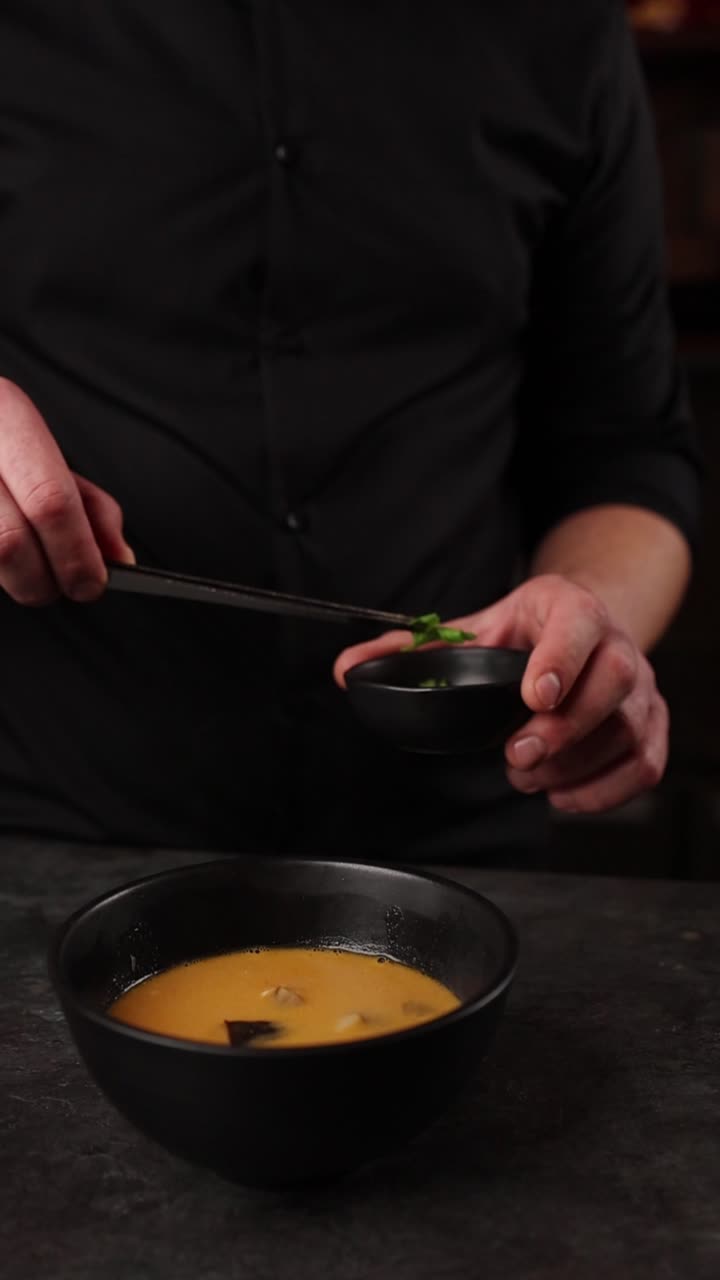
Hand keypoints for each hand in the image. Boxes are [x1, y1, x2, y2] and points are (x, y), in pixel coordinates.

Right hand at [0, 378, 133, 604]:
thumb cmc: (1, 442)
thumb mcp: (46, 452)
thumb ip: (87, 503)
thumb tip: (118, 556)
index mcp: (6, 414)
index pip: (49, 499)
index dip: (76, 552)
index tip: (93, 582)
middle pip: (8, 541)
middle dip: (45, 580)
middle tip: (67, 587)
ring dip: (17, 581)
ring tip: (32, 574)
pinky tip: (4, 561)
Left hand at [334, 574, 667, 813]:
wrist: (585, 626)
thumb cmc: (528, 631)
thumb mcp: (473, 626)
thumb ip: (411, 650)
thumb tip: (350, 670)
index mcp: (569, 608)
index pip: (578, 625)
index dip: (561, 660)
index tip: (534, 696)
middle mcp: (616, 643)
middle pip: (613, 682)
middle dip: (564, 728)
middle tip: (518, 754)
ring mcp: (641, 687)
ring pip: (627, 730)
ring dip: (573, 765)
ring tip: (527, 773)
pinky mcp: (651, 725)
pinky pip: (644, 765)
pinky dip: (603, 791)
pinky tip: (562, 792)